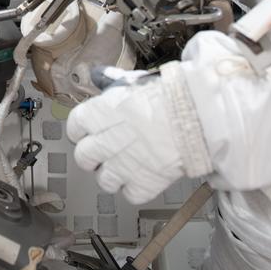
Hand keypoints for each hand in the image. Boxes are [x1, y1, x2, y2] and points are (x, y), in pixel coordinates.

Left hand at [67, 62, 211, 204]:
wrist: (196, 115)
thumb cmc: (167, 95)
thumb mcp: (133, 81)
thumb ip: (111, 82)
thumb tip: (98, 75)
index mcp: (97, 115)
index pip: (74, 128)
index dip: (82, 130)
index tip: (90, 131)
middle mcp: (104, 143)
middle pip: (83, 158)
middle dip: (93, 155)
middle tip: (107, 151)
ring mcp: (122, 166)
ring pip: (103, 181)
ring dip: (113, 174)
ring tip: (127, 164)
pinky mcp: (143, 184)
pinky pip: (129, 194)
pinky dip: (137, 188)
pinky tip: (145, 175)